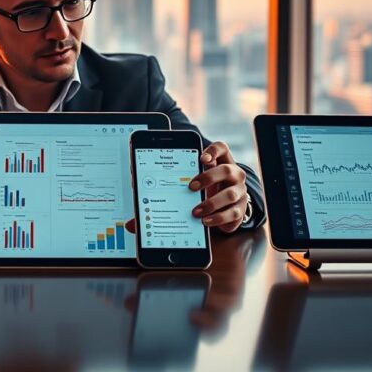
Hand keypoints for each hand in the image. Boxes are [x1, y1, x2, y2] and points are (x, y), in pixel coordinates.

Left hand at [124, 140, 247, 234]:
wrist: (226, 207)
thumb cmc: (201, 193)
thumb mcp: (186, 187)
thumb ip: (162, 196)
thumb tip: (131, 223)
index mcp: (220, 162)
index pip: (221, 148)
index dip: (212, 150)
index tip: (200, 157)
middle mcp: (233, 174)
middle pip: (226, 170)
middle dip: (208, 177)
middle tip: (190, 186)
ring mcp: (239, 192)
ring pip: (230, 193)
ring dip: (211, 202)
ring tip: (194, 211)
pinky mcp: (240, 209)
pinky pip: (233, 212)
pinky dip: (218, 218)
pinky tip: (204, 222)